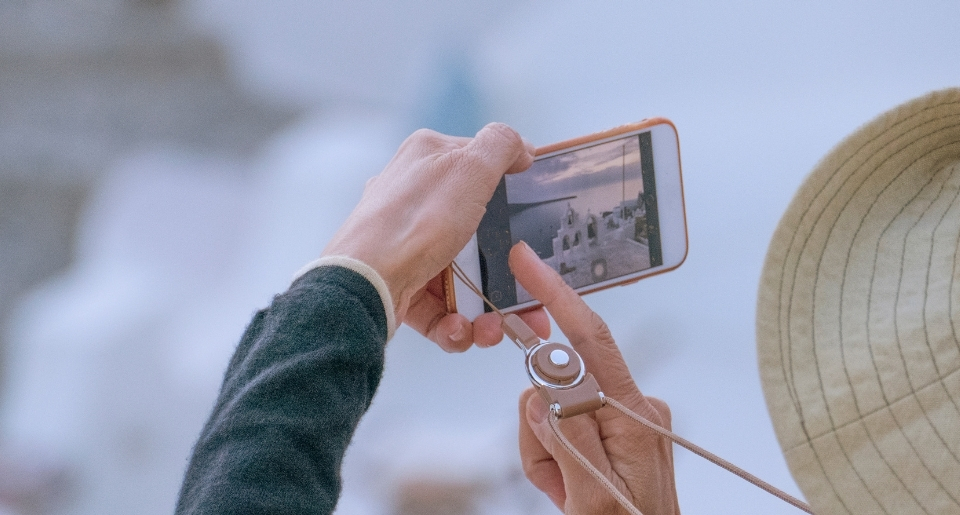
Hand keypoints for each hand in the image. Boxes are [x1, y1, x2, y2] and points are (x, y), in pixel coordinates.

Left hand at [322, 123, 548, 350]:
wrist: (364, 283)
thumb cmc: (415, 221)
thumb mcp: (469, 168)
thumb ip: (500, 145)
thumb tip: (521, 146)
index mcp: (425, 160)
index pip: (477, 164)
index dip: (507, 186)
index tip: (531, 210)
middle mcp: (412, 199)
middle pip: (474, 229)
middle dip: (504, 266)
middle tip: (525, 292)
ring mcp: (404, 243)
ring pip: (460, 275)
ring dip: (484, 307)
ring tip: (492, 327)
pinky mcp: (400, 283)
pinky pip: (438, 306)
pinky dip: (455, 323)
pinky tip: (461, 329)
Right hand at [511, 242, 679, 514]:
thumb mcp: (591, 495)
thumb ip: (566, 436)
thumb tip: (541, 390)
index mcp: (634, 416)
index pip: (590, 339)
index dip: (556, 294)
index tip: (527, 262)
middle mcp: (634, 408)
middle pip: (557, 384)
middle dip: (541, 431)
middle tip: (554, 479)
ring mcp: (625, 419)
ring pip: (551, 409)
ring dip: (546, 451)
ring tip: (566, 490)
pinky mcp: (614, 430)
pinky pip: (562, 426)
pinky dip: (555, 456)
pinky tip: (570, 484)